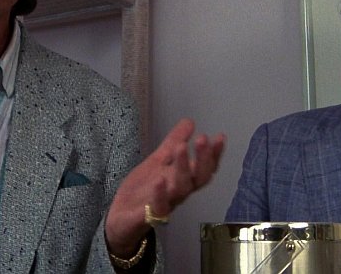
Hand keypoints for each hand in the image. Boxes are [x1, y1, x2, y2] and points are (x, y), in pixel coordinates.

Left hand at [105, 118, 224, 255]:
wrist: (120, 218)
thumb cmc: (143, 190)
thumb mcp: (157, 161)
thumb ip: (173, 143)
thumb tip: (190, 121)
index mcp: (182, 179)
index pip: (204, 167)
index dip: (214, 154)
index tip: (220, 137)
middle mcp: (179, 193)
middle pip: (198, 178)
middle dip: (202, 159)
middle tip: (203, 138)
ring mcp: (165, 204)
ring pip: (180, 189)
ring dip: (182, 168)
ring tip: (181, 148)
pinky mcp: (148, 216)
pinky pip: (158, 207)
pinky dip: (160, 194)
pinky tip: (160, 180)